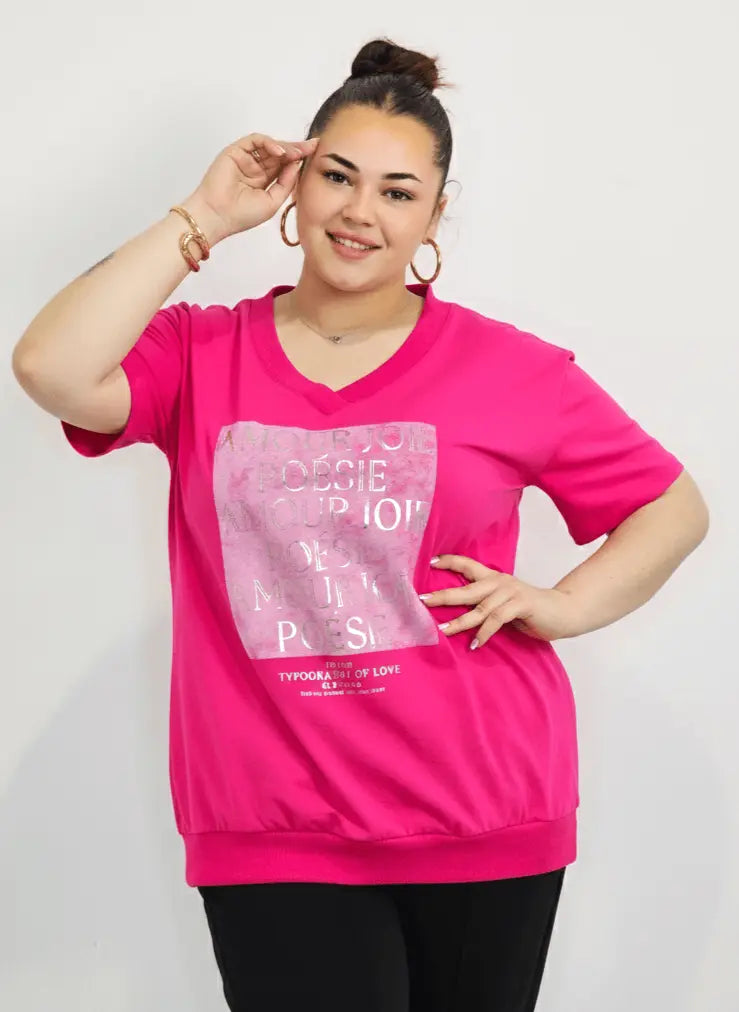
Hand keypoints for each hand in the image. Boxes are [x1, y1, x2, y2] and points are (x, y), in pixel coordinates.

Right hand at [185, 132, 319, 242]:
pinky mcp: (236, 151)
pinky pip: (255, 141)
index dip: (299, 159)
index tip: (316, 153)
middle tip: (313, 146)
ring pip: (270, 146)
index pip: (285, 166)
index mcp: (265, 181)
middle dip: (297, 149)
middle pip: (280, 153)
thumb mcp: (273, 201)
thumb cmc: (242, 215)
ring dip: (286, 147)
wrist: (218, 215)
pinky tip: (280, 152)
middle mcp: (256, 168)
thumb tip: (297, 164)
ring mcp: (246, 159)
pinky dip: (269, 143)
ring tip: (297, 153)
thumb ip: (286, 183)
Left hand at [420, 554, 577, 647]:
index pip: (468, 565)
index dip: (449, 561)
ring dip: (460, 621)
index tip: (430, 562)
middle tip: (424, 601)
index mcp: (493, 578)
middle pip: (466, 588)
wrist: (562, 612)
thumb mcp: (504, 603)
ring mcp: (510, 593)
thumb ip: (484, 603)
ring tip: (443, 630)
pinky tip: (475, 644)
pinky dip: (484, 633)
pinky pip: (497, 619)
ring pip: (479, 607)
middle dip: (443, 595)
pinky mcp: (521, 605)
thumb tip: (456, 612)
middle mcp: (499, 582)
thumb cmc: (530, 610)